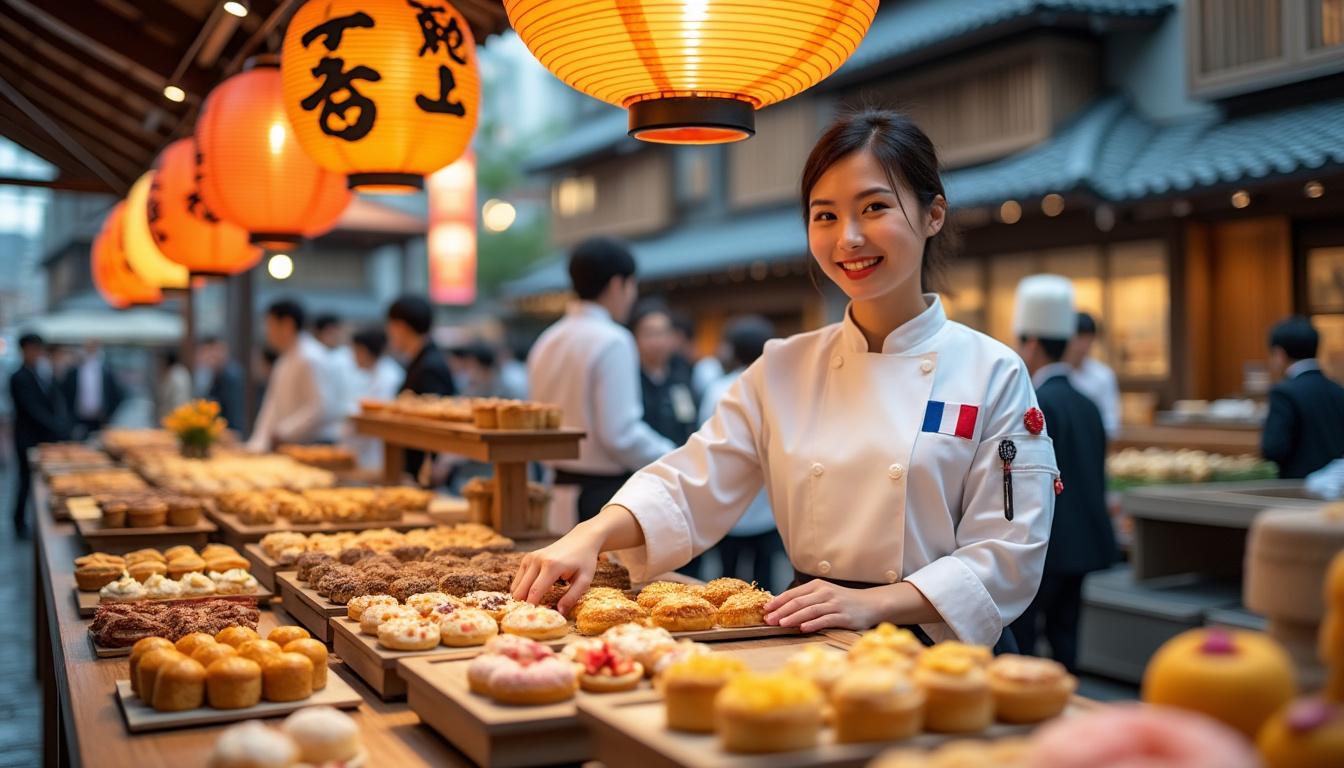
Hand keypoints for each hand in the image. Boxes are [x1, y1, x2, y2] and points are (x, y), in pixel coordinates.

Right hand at [510, 527, 603, 615]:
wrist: (581, 539)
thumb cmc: (585, 561)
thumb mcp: (584, 580)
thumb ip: (572, 597)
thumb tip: (559, 613)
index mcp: (551, 566)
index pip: (534, 592)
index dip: (532, 608)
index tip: (535, 619)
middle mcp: (537, 560)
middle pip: (520, 591)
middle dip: (524, 605)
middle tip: (534, 614)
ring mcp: (530, 558)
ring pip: (516, 586)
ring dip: (522, 597)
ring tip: (535, 604)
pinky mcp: (527, 558)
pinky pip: (518, 580)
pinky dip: (523, 589)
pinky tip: (534, 593)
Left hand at [763, 580, 892, 632]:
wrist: (870, 603)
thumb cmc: (842, 600)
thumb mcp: (824, 594)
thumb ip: (806, 599)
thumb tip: (781, 608)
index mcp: (817, 586)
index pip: (793, 594)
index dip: (778, 602)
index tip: (765, 610)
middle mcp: (824, 593)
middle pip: (798, 602)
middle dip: (781, 611)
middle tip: (768, 620)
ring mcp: (834, 604)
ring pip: (810, 610)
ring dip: (793, 617)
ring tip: (781, 624)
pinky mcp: (843, 616)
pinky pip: (825, 620)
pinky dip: (813, 624)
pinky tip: (803, 628)